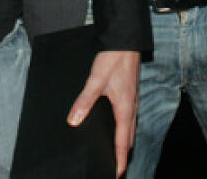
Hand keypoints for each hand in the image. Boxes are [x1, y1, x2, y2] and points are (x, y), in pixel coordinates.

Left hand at [67, 49, 139, 177]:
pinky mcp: (130, 92)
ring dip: (124, 141)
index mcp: (125, 109)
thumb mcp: (96, 79)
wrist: (125, 40)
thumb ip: (84, 100)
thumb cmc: (114, 58)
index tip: (117, 173)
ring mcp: (132, 99)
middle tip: (115, 167)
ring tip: (116, 151)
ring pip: (130, 127)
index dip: (120, 159)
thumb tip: (74, 120)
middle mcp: (131, 107)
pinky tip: (117, 125)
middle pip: (129, 138)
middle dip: (123, 154)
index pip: (123, 142)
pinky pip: (129, 117)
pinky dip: (125, 128)